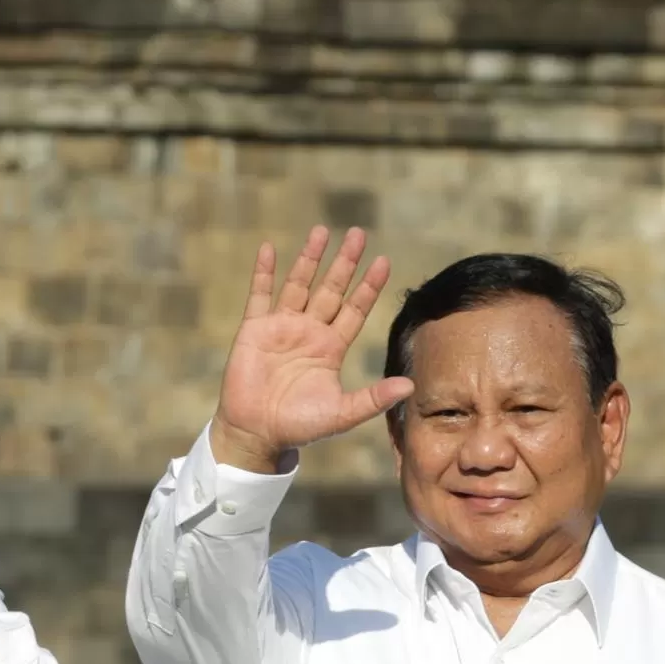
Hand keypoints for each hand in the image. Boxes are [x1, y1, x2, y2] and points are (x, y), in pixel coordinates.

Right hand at [209, 226, 414, 473]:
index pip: (355, 309)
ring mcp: (282, 327)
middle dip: (344, 263)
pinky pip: (260, 295)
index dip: (368, 286)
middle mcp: (309, 331)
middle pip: (331, 289)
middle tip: (358, 234)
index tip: (383, 261)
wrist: (256, 432)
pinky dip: (263, 273)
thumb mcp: (341, 413)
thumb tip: (410, 386)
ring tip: (321, 231)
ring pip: (299, 284)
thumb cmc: (299, 425)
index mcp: (331, 347)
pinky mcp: (255, 329)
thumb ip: (373, 398)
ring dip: (309, 258)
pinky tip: (269, 248)